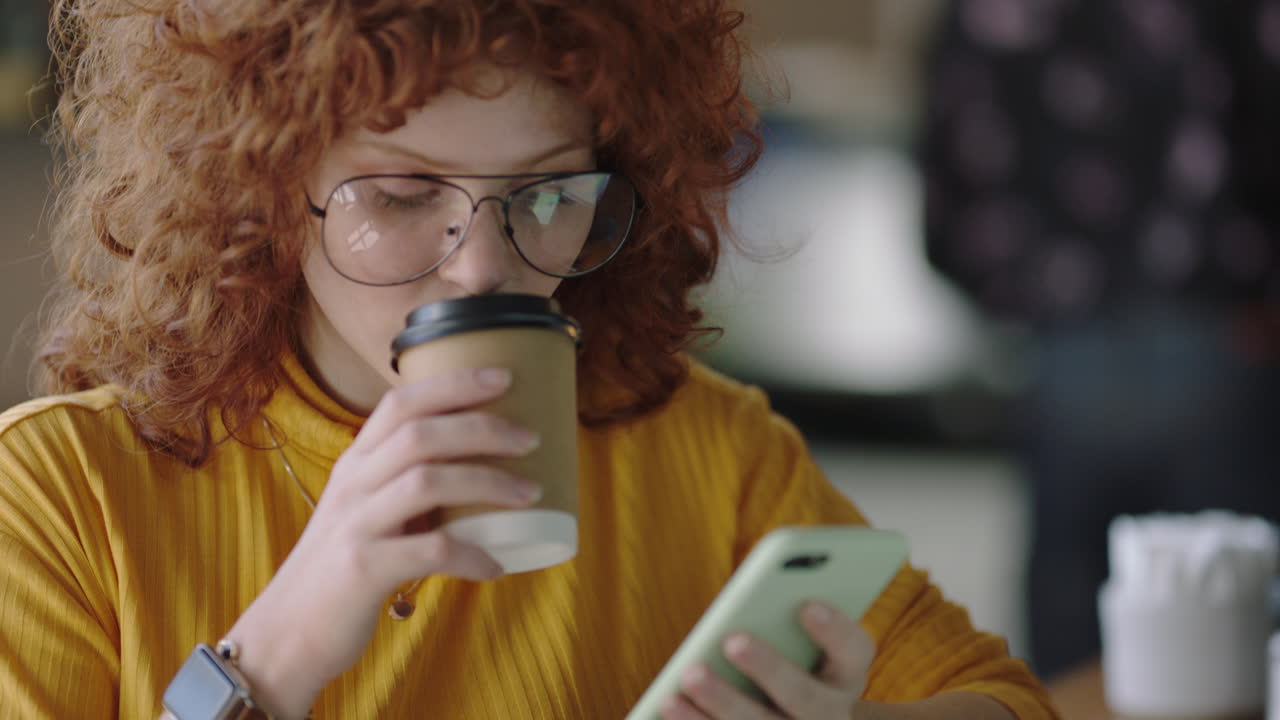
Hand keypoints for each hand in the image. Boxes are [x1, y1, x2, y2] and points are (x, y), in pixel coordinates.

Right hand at [225, 367, 541, 717]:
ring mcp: (355, 525)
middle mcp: (352, 485)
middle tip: (531, 439)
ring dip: (487, 483)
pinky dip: (472, 555)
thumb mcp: (364, 512)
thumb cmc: (342, 570)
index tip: (503, 377)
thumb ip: (405, 487)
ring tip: (530, 494)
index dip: (453, 384)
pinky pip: (429, 552)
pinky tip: (496, 566)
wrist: (286, 634)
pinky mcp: (362, 569)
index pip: (400, 403)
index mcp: (355, 464)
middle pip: (420, 434)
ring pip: (426, 482)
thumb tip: (481, 471)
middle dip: (483, 429)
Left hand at [661, 602, 875, 719]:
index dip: (835, 630)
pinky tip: (668, 702)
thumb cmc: (785, 659)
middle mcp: (833, 715)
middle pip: (806, 698)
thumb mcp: (799, 642)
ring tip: (689, 673)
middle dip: (770, 668)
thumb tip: (746, 603)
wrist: (788, 716)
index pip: (854, 651)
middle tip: (734, 640)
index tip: (808, 604)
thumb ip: (782, 620)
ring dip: (723, 701)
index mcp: (846, 674)